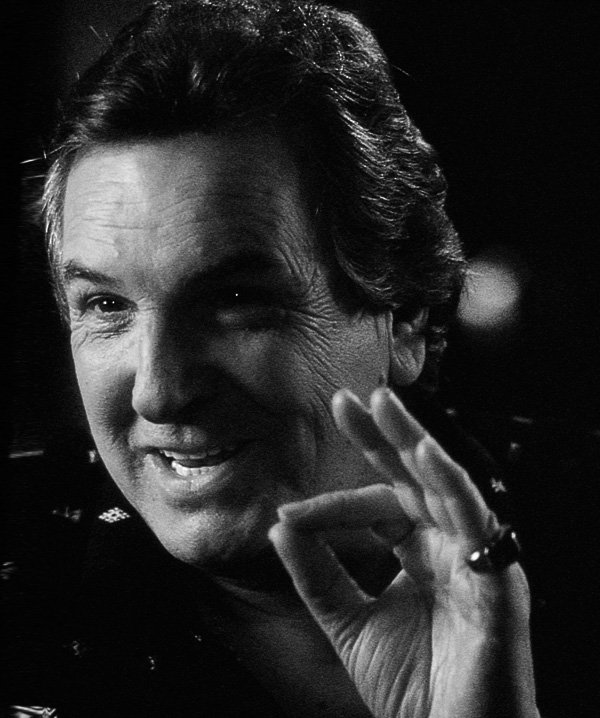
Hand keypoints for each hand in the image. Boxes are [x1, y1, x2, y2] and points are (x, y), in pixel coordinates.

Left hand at [269, 387, 538, 717]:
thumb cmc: (414, 687)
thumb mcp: (349, 622)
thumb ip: (317, 574)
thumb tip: (279, 524)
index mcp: (421, 551)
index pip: (379, 506)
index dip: (333, 505)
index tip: (289, 511)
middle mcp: (450, 544)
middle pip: (415, 477)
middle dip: (384, 435)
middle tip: (350, 398)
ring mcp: (475, 556)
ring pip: (446, 485)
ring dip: (415, 442)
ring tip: (385, 405)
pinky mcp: (497, 578)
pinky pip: (475, 520)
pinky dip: (451, 485)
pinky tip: (424, 453)